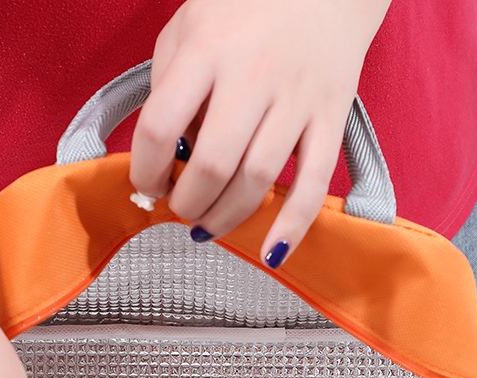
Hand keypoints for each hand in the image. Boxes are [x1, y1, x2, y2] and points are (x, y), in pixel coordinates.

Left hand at [130, 0, 390, 266]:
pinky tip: (272, 254)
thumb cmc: (244, 9)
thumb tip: (168, 155)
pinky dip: (292, 225)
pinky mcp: (332, 117)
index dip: (145, 170)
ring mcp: (296, 98)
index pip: (159, 126)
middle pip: (212, 163)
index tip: (147, 183)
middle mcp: (252, 75)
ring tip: (208, 225)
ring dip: (226, 217)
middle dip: (187, 202)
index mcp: (205, 50)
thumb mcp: (188, 29)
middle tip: (181, 208)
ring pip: (258, 178)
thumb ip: (170, 85)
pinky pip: (313, 183)